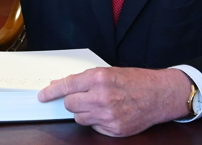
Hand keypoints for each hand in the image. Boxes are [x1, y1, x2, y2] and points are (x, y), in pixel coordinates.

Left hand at [38, 67, 190, 136]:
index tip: (42, 96)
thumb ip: (84, 79)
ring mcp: (108, 115)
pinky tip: (110, 113)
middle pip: (70, 104)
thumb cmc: (135, 81)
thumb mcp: (108, 72)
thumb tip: (61, 85)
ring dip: (85, 112)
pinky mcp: (114, 129)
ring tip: (101, 105)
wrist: (160, 95)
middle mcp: (102, 97)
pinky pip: (93, 127)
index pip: (67, 86)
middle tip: (85, 97)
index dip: (51, 92)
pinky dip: (97, 122)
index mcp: (99, 78)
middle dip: (74, 101)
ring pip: (79, 117)